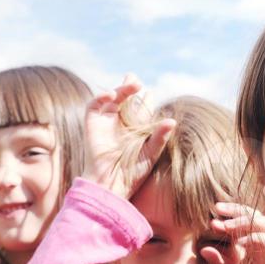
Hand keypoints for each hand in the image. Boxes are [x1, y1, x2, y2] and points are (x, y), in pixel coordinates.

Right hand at [83, 75, 176, 198]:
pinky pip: (94, 105)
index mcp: (134, 130)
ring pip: (112, 98)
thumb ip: (160, 137)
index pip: (140, 109)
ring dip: (121, 89)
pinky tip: (112, 94)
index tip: (150, 93)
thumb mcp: (151, 153)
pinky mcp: (91, 124)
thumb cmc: (132, 173)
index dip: (145, 99)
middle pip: (125, 99)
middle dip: (130, 87)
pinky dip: (101, 96)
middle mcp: (119, 124)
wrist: (111, 183)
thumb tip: (172, 120)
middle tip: (136, 80)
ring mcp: (105, 123)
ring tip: (134, 84)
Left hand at [200, 202, 264, 263]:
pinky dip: (253, 238)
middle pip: (252, 213)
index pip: (243, 214)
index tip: (214, 210)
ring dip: (243, 222)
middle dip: (235, 209)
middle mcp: (263, 236)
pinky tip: (238, 243)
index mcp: (251, 236)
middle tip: (217, 209)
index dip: (230, 210)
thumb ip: (216, 260)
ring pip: (262, 222)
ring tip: (225, 226)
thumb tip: (203, 249)